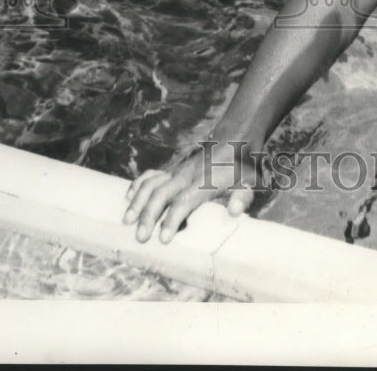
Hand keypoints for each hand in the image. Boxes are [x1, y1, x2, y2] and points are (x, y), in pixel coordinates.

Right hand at [123, 138, 259, 243]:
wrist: (235, 138)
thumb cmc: (242, 167)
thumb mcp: (250, 182)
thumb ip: (243, 197)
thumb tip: (235, 212)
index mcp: (204, 182)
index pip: (185, 201)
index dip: (173, 219)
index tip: (164, 239)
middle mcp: (186, 175)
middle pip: (162, 194)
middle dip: (149, 215)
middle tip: (140, 237)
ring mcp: (177, 170)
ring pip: (152, 184)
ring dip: (138, 201)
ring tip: (126, 221)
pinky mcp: (172, 168)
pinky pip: (151, 174)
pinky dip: (138, 184)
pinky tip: (127, 197)